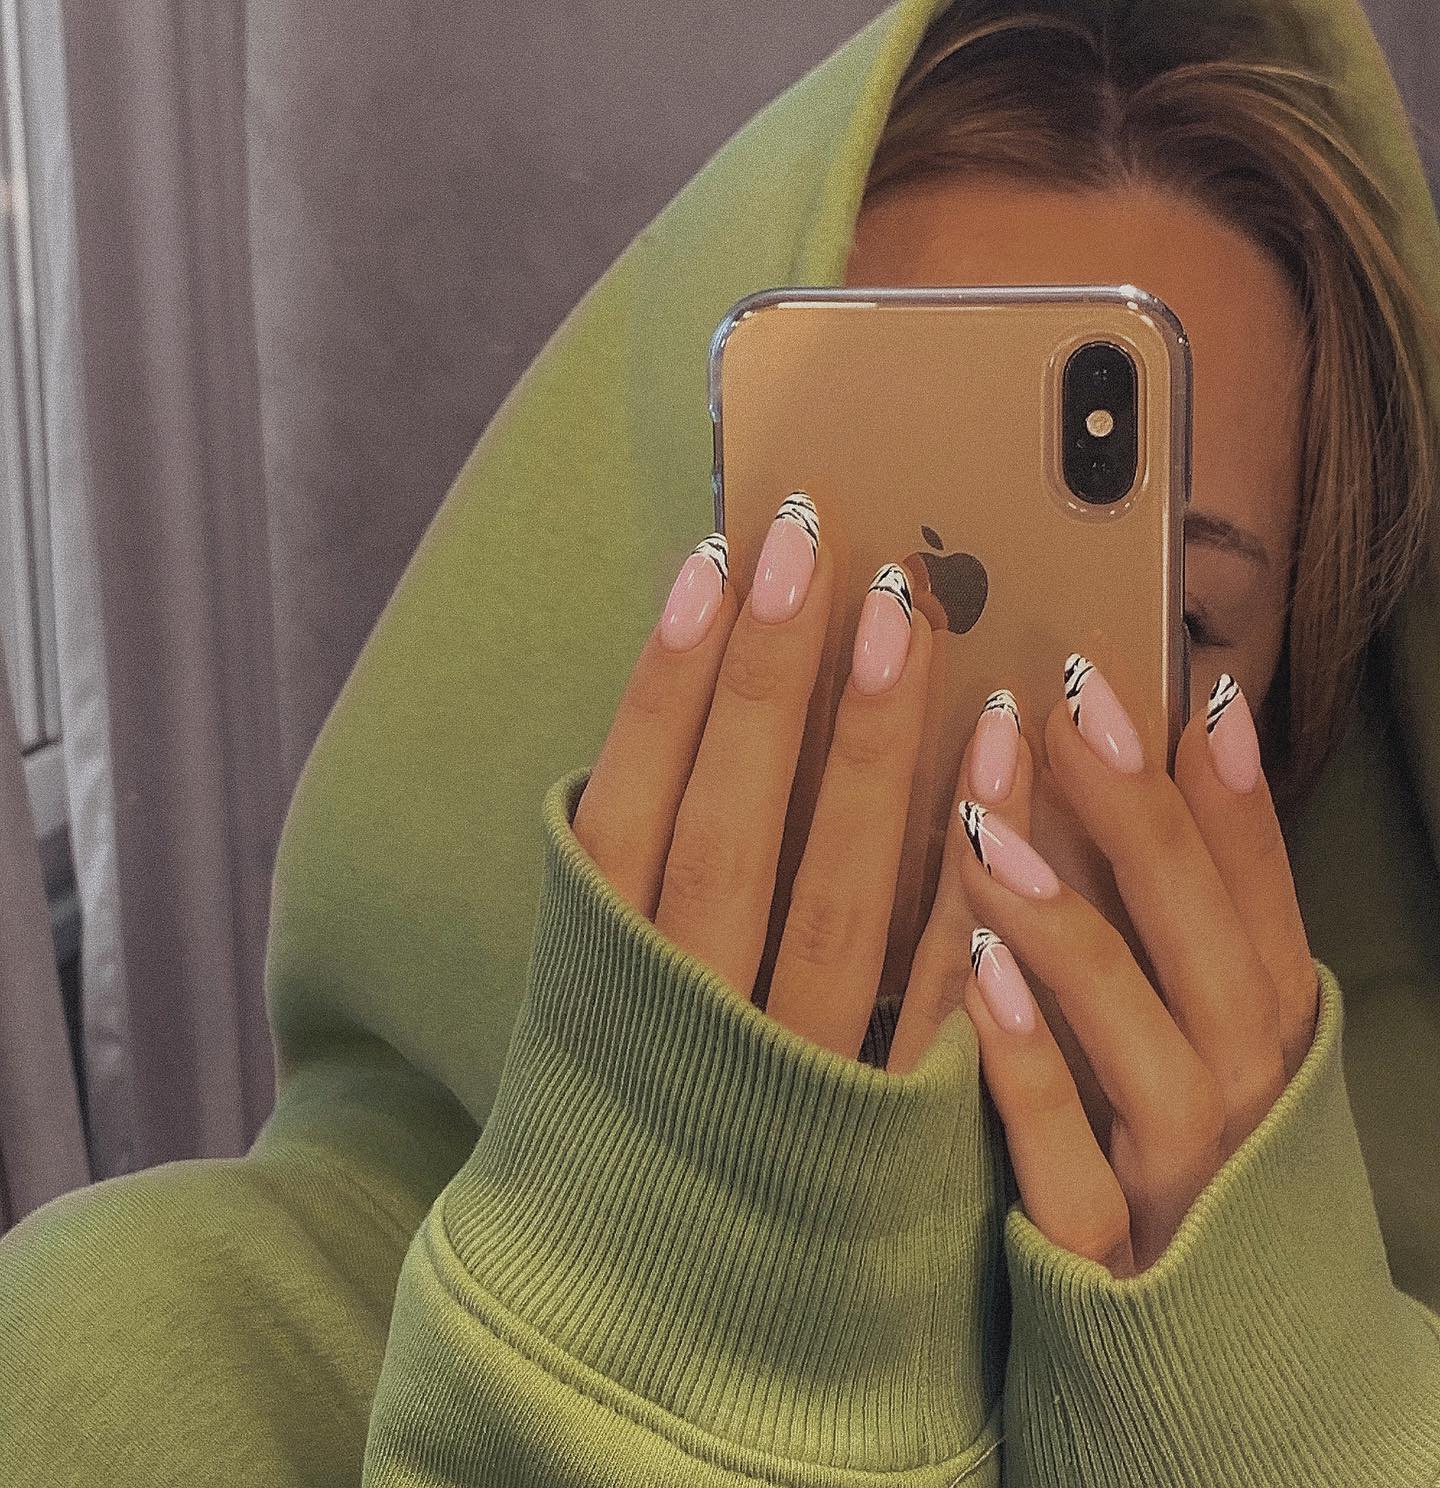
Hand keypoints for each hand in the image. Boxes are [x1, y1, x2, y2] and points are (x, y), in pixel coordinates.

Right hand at [572, 492, 1031, 1069]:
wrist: (638, 1316)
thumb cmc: (616, 1117)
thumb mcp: (586, 994)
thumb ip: (619, 880)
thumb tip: (657, 726)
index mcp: (600, 979)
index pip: (632, 801)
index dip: (668, 680)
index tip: (716, 561)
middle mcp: (686, 1020)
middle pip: (728, 827)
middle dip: (772, 681)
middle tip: (819, 543)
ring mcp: (786, 1076)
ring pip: (828, 897)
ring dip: (871, 757)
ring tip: (912, 621)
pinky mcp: (878, 1121)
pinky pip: (927, 998)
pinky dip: (964, 888)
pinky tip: (999, 777)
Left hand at [955, 660, 1321, 1275]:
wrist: (1200, 1388)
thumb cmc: (1182, 1180)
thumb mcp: (1191, 1053)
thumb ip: (1163, 946)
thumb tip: (1113, 796)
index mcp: (1267, 1047)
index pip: (1263, 905)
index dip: (1232, 798)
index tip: (1189, 686)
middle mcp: (1243, 1107)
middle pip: (1209, 948)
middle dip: (1145, 819)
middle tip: (1071, 702)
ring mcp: (1180, 1188)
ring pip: (1145, 1045)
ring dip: (1072, 927)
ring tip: (986, 822)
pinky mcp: (1103, 1261)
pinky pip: (1068, 1164)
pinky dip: (1031, 1069)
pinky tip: (977, 973)